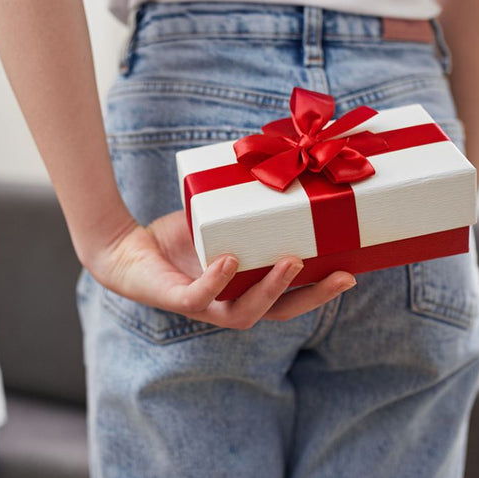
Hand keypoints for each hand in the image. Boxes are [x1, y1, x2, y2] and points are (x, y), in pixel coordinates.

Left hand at [88, 210, 355, 329]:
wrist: (127, 248)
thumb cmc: (178, 236)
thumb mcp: (220, 218)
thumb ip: (247, 207)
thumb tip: (285, 164)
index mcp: (246, 290)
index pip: (292, 298)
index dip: (321, 291)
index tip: (352, 272)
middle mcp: (230, 304)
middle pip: (279, 312)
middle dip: (312, 296)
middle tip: (342, 275)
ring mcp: (205, 305)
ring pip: (245, 313)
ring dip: (272, 289)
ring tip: (291, 262)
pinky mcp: (176, 299)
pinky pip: (201, 296)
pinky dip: (217, 280)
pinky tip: (229, 261)